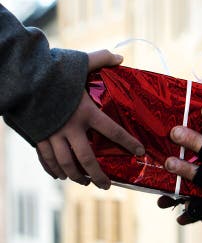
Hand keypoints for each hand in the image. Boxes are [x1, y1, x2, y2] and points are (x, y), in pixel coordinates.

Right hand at [36, 50, 144, 188]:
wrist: (20, 77)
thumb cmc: (52, 69)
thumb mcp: (80, 61)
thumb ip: (101, 59)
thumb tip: (120, 57)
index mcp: (86, 112)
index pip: (113, 131)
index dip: (128, 142)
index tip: (139, 152)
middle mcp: (70, 128)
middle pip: (87, 159)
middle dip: (98, 175)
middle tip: (107, 185)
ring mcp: (52, 134)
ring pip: (65, 163)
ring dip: (75, 176)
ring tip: (85, 182)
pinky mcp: (37, 136)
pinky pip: (45, 158)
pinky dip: (52, 169)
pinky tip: (59, 176)